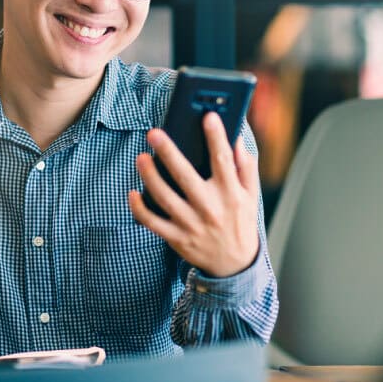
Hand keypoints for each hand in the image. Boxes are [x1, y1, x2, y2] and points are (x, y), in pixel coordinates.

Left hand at [128, 111, 260, 277]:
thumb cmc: (241, 223)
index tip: (208, 116)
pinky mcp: (177, 238)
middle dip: (169, 152)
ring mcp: (191, 224)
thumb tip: (237, 140)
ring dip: (150, 176)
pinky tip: (132, 193)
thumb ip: (246, 167)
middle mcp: (210, 208)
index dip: (216, 137)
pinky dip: (140, 209)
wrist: (235, 265)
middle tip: (154, 133)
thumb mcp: (251, 195)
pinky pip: (153, 223)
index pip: (222, 160)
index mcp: (230, 194)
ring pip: (165, 198)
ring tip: (141, 157)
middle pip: (185, 176)